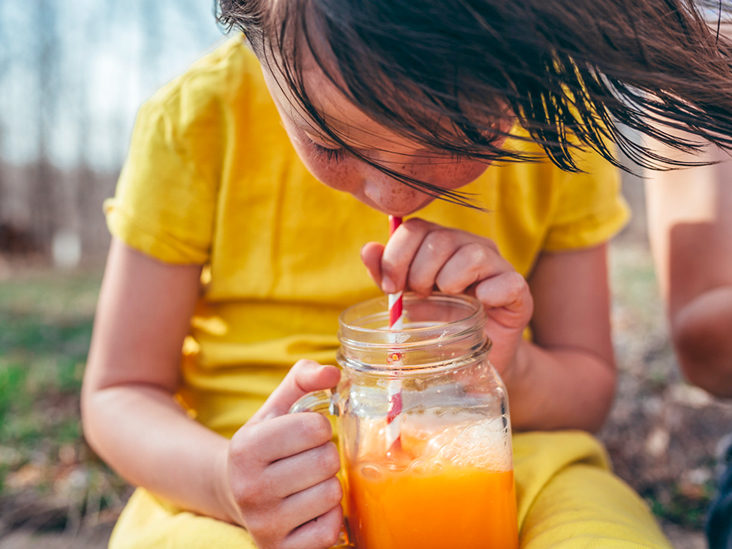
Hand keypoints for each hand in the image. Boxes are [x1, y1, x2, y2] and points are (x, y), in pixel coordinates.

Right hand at [223, 360, 342, 548]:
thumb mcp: (276, 407)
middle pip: (327, 461)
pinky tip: (311, 508)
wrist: (234, 492)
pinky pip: (330, 529)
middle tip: (308, 460)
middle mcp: (249, 488)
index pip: (315, 427)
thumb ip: (303, 379)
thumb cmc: (266, 445)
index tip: (305, 434)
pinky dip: (330, 517)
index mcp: (246, 447)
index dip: (319, 427)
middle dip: (326, 455)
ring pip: (332, 494)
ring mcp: (264, 524)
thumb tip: (332, 373)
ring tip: (308, 483)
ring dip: (329, 485)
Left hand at [361, 217, 533, 375]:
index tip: (391, 287)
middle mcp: (470, 246)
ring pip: (472, 255)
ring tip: (448, 299)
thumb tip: (368, 250)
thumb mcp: (407, 299)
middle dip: (419, 273)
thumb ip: (386, 274)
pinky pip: (507, 281)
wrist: (476, 357)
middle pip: (440, 239)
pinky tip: (479, 305)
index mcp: (440, 243)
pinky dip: (490, 293)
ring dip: (450, 281)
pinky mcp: (518, 292)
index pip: (415, 228)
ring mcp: (497, 266)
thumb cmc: (440, 324)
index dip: (397, 256)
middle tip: (420, 296)